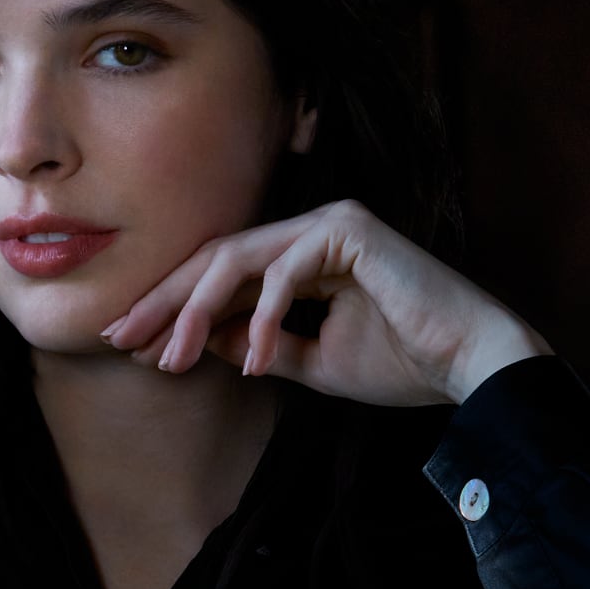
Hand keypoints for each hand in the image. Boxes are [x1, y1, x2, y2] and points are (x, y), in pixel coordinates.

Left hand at [99, 198, 550, 405]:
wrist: (470, 366)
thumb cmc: (402, 363)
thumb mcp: (309, 360)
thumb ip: (257, 344)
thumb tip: (198, 340)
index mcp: (302, 254)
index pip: (220, 274)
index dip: (171, 309)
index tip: (131, 346)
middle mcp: (311, 229)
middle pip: (214, 258)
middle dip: (162, 302)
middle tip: (119, 340)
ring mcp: (330, 222)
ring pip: (236, 260)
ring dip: (194, 312)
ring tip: (171, 360)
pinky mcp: (350, 230)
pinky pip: (284, 273)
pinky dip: (261, 319)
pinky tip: (250, 363)